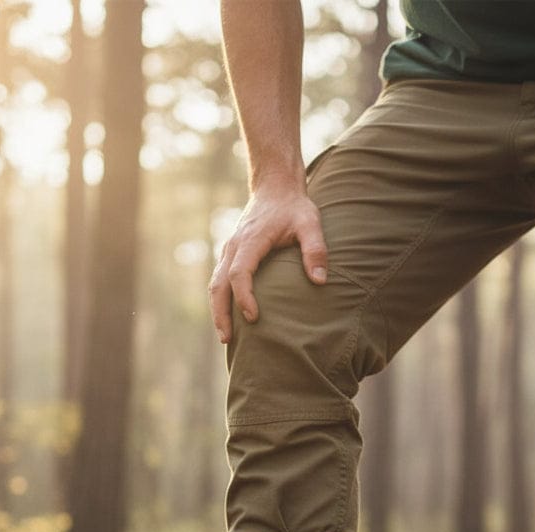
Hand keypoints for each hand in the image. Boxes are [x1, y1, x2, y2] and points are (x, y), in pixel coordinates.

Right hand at [209, 182, 327, 341]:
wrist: (276, 188)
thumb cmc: (295, 208)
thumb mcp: (311, 223)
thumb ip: (316, 250)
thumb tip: (319, 281)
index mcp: (251, 239)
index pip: (240, 272)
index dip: (244, 296)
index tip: (253, 317)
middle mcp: (234, 245)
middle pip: (219, 283)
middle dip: (221, 312)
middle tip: (228, 339)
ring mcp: (229, 250)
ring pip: (215, 283)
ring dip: (217, 310)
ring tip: (226, 337)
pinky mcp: (231, 255)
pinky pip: (220, 280)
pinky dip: (221, 300)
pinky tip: (229, 319)